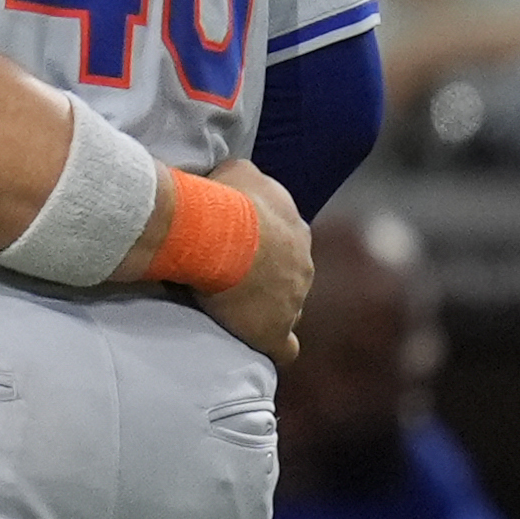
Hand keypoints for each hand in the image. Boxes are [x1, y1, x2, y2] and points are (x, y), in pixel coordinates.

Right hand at [193, 156, 312, 366]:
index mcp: (296, 229)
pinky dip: (275, 347)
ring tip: (237, 311)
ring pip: (288, 309)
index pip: (284, 242)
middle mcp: (303, 264)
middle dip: (267, 280)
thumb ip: (246, 176)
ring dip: (267, 310)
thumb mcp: (237, 170)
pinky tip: (262, 347)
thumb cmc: (223, 201)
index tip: (235, 248)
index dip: (261, 247)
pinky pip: (284, 348)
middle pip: (289, 277)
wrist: (216, 235)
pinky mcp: (275, 330)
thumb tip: (238, 176)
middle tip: (232, 279)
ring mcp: (294, 300)